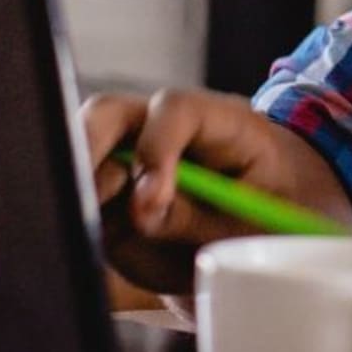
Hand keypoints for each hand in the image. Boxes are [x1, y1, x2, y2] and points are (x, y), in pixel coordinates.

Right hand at [81, 88, 351, 294]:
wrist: (269, 241)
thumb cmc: (274, 219)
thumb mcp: (253, 224)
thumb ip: (196, 217)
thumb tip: (139, 211)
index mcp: (220, 122)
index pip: (175, 109)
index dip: (157, 147)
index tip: (152, 199)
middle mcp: (165, 132)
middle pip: (108, 115)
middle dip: (88, 150)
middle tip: (88, 199)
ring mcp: (131, 162)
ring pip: (81, 154)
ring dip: (79, 190)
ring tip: (94, 228)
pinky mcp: (111, 200)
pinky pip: (79, 201)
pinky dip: (77, 218)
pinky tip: (88, 241)